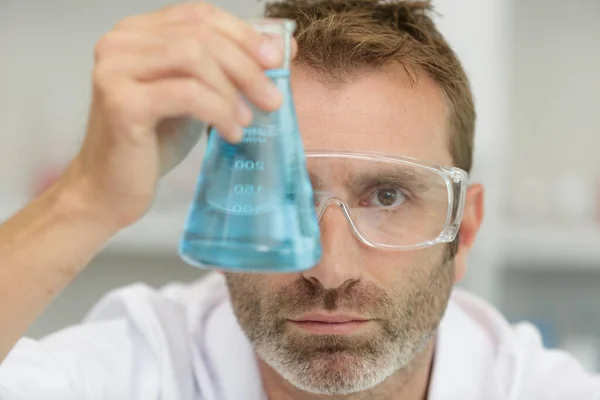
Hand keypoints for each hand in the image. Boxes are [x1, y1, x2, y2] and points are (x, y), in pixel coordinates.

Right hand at [62, 2, 294, 229]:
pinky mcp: (122, 102)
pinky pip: (188, 94)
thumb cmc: (153, 142)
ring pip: (194, 58)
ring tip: (248, 120)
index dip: (243, 33)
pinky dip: (219, 112)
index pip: (199, 15)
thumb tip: (280, 51)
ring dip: (233, 90)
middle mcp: (120, 42)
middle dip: (246, 66)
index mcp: (138, 33)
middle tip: (273, 99)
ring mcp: (116, 69)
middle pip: (200, 35)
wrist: (110, 188)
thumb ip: (223, 71)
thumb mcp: (194, 97)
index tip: (277, 59)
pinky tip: (231, 133)